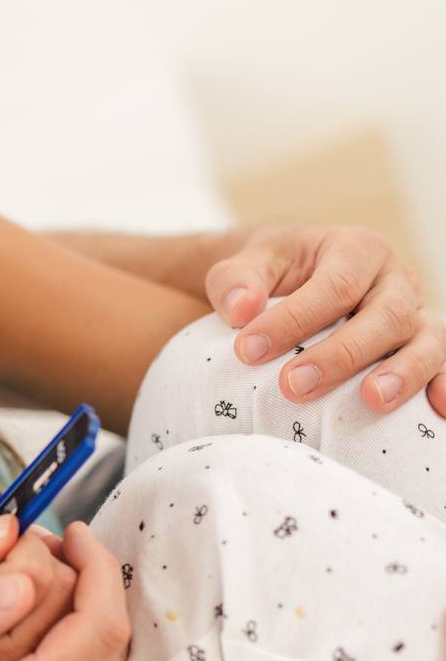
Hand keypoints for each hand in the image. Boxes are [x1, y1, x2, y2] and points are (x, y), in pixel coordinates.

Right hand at [0, 518, 129, 660]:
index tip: (71, 531)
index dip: (96, 567)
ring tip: (22, 586)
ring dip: (77, 613)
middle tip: (31, 552)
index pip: (97, 627)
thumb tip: (20, 573)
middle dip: (81, 582)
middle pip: (108, 639)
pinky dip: (69, 646)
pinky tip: (25, 631)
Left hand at [204, 221, 445, 416]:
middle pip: (385, 316)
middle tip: (293, 385)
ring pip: (426, 340)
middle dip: (341, 354)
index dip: (294, 320)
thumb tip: (241, 310)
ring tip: (372, 401)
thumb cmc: (274, 271)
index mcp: (356, 250)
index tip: (248, 350)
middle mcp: (394, 280)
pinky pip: (444, 363)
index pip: (334, 285)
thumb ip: (236, 281)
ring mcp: (414, 314)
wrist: (296, 273)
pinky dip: (445, 385)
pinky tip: (439, 410)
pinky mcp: (422, 344)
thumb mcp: (250, 263)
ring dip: (403, 373)